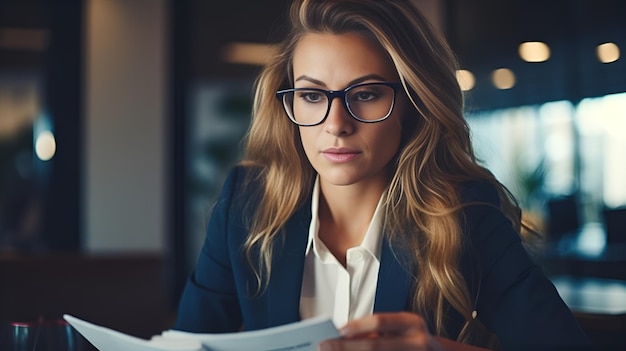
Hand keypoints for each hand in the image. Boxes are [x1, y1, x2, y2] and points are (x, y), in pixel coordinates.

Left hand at [318, 312, 441, 350]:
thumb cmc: (412, 339)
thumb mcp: (399, 329)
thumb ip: (374, 331)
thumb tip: (343, 335)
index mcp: (412, 323)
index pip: (380, 321)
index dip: (358, 326)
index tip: (338, 330)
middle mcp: (417, 341)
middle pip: (375, 346)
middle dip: (346, 348)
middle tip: (325, 346)